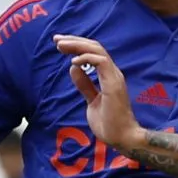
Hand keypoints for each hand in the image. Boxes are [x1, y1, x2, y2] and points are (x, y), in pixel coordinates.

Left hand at [54, 36, 144, 151]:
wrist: (121, 138)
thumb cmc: (109, 123)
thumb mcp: (91, 100)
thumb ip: (84, 84)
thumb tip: (74, 68)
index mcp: (108, 75)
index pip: (93, 53)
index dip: (76, 45)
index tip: (59, 43)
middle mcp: (112, 72)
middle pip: (94, 47)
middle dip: (74, 40)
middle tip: (56, 39)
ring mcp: (114, 77)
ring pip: (97, 50)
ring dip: (78, 45)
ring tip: (61, 45)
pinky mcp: (114, 83)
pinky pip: (101, 62)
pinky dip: (86, 58)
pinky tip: (73, 61)